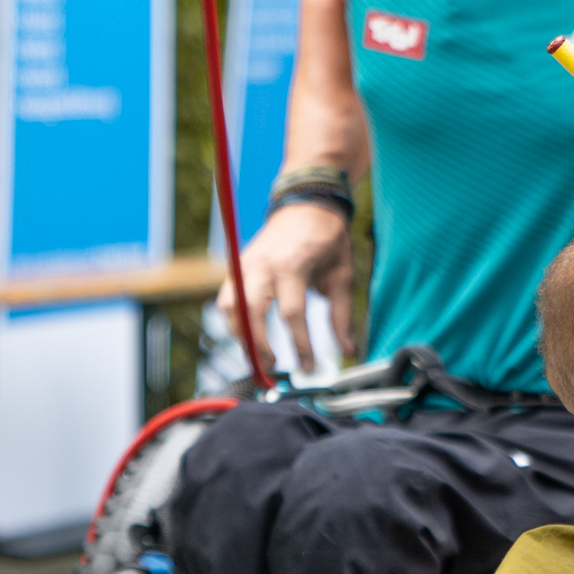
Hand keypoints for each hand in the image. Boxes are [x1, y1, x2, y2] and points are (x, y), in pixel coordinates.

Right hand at [225, 197, 351, 365]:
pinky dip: (233, 322)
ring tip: (259, 358)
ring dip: (241, 337)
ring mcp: (245, 263)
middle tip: (274, 368)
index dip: (300, 345)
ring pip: (231, 308)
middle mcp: (263, 264)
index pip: (291, 314)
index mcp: (293, 265)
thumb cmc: (327, 239)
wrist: (307, 204)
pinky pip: (225, 299)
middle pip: (252, 314)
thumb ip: (342, 315)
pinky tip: (247, 338)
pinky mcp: (237, 266)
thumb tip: (348, 350)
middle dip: (260, 347)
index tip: (310, 367)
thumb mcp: (342, 275)